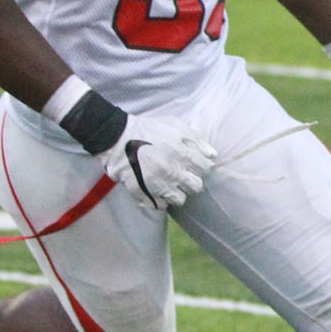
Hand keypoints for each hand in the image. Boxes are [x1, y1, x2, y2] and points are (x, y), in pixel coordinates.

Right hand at [96, 114, 215, 209]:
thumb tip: (213, 155)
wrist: (117, 137)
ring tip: (170, 184)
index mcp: (184, 155)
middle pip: (196, 187)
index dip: (201, 167)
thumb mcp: (176, 126)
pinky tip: (156, 189)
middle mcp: (175, 173)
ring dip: (177, 193)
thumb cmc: (149, 129)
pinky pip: (160, 205)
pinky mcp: (145, 194)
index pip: (205, 169)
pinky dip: (160, 200)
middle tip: (183, 175)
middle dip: (192, 182)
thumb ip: (197, 140)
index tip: (194, 165)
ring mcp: (160, 185)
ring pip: (180, 200)